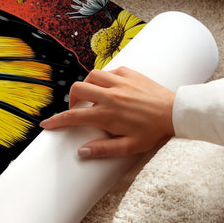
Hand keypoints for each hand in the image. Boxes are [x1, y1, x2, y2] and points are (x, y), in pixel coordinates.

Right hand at [40, 66, 175, 158]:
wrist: (176, 113)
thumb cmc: (154, 132)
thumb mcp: (129, 147)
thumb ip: (104, 149)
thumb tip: (82, 151)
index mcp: (107, 114)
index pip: (73, 117)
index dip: (56, 121)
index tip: (47, 124)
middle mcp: (110, 95)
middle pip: (77, 90)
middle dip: (71, 100)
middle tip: (77, 109)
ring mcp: (120, 82)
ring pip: (91, 76)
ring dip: (87, 86)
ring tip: (93, 97)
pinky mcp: (130, 73)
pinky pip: (109, 71)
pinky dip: (105, 78)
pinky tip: (110, 88)